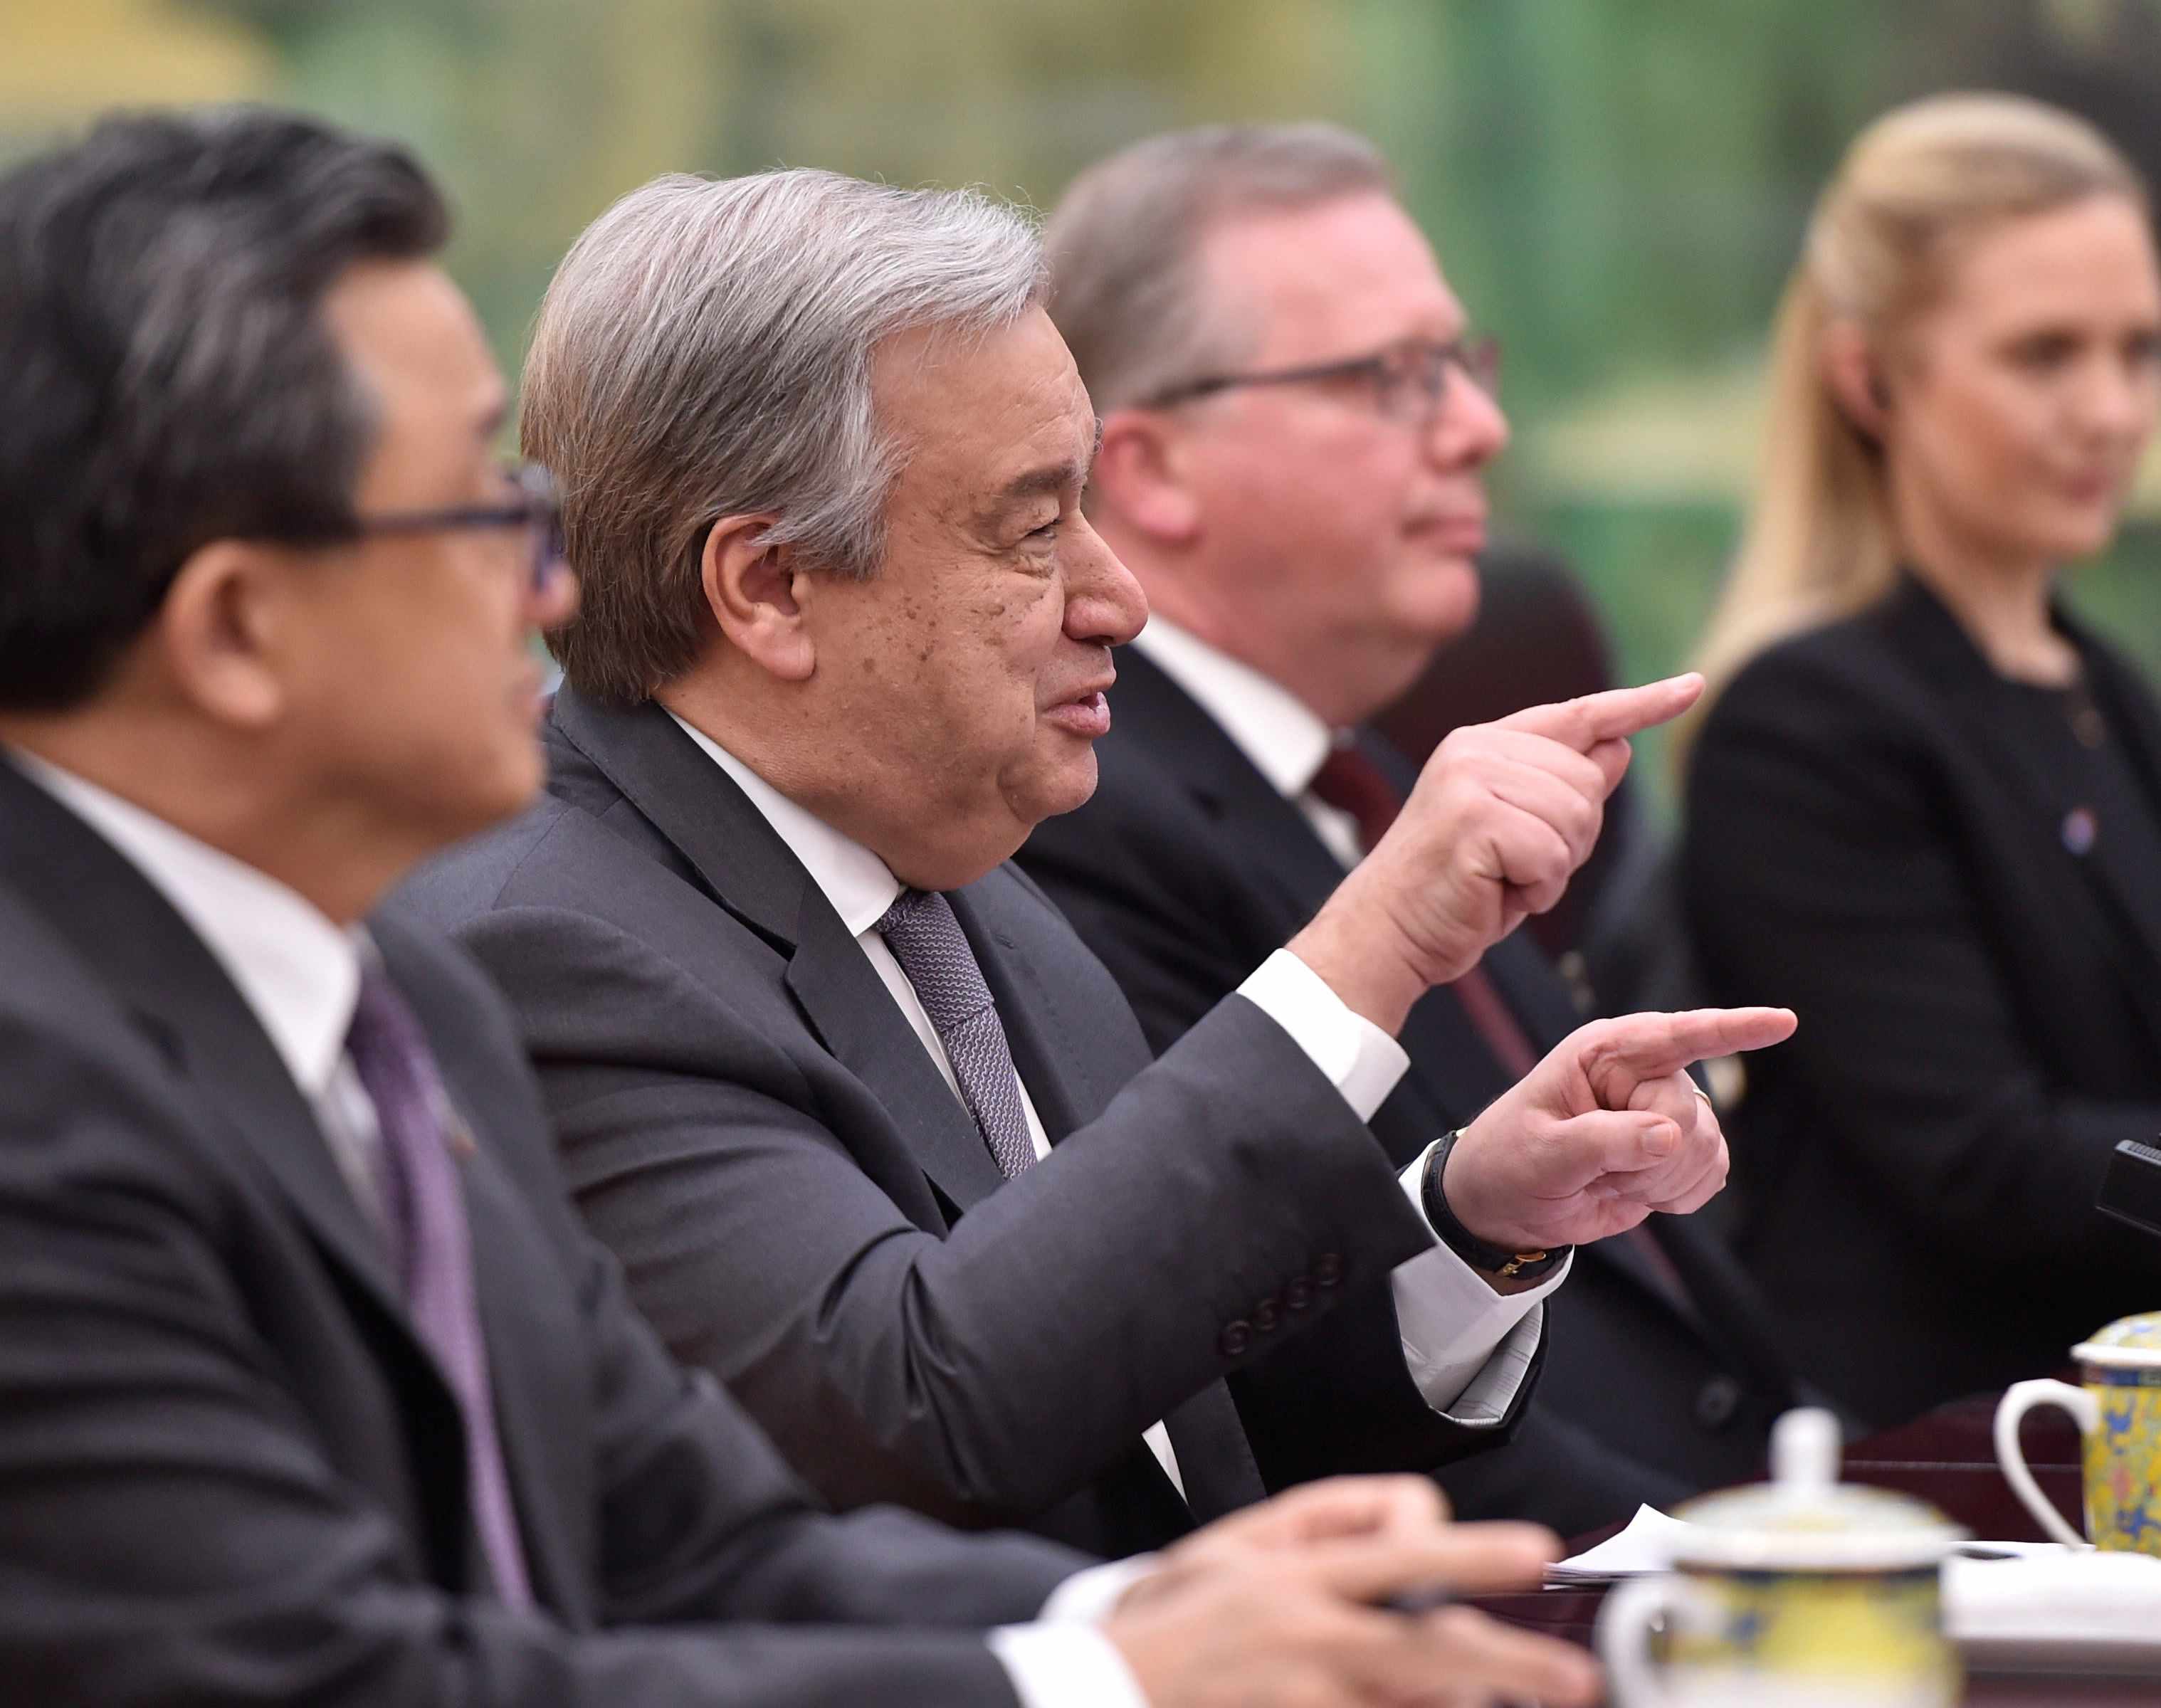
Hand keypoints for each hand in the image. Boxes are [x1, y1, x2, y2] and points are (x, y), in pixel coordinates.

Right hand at [1103, 1497, 1597, 1707]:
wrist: (1097, 1692)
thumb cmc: (1173, 1619)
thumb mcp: (1238, 1542)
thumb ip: (1324, 1522)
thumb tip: (1414, 1521)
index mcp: (1296, 1573)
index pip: (1403, 1546)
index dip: (1471, 1549)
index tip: (1532, 1549)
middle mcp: (1307, 1635)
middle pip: (1431, 1646)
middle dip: (1513, 1663)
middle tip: (1576, 1680)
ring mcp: (1304, 1697)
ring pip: (1415, 1699)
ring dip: (1473, 1703)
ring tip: (1522, 1707)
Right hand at [1292, 675, 1701, 1032]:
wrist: (1386, 932)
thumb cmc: (1455, 890)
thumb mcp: (1521, 834)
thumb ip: (1565, 790)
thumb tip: (1618, 748)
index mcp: (1485, 743)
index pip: (1579, 715)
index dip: (1641, 704)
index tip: (1692, 686)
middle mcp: (1476, 748)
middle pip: (1588, 783)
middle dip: (1572, 840)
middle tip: (1517, 869)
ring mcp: (1471, 779)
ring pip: (1576, 818)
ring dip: (1554, 869)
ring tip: (1503, 881)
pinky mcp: (1473, 819)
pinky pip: (1552, 856)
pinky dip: (1537, 889)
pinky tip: (1497, 894)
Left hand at [1443, 1005, 1796, 1251]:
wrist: (1508, 1203)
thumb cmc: (1511, 1161)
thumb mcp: (1544, 1153)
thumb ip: (1603, 1141)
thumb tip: (1670, 1135)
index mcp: (1604, 1053)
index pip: (1677, 1035)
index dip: (1732, 1028)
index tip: (1783, 1022)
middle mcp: (1643, 1073)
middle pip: (1688, 1115)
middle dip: (1649, 1157)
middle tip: (1599, 1169)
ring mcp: (1667, 1110)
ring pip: (1707, 1147)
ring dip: (1660, 1179)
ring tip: (1610, 1177)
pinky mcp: (1681, 1149)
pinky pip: (1712, 1173)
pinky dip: (1676, 1194)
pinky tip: (1636, 1191)